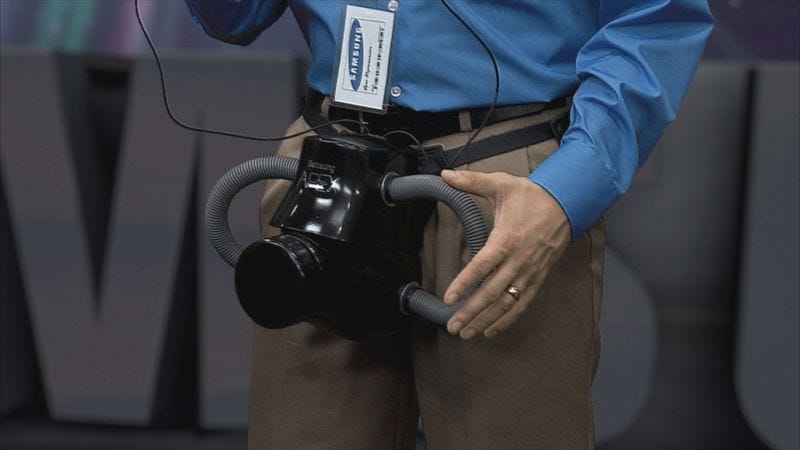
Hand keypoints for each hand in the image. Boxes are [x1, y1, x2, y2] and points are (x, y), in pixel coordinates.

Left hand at [440, 169, 570, 339]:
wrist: (566, 203)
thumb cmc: (530, 196)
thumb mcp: (501, 184)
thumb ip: (472, 182)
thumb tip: (446, 175)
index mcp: (507, 239)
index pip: (482, 266)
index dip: (465, 282)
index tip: (449, 297)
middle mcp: (518, 261)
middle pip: (492, 292)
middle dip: (471, 311)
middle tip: (453, 325)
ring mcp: (529, 272)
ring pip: (506, 303)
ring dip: (486, 320)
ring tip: (467, 333)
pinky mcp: (537, 278)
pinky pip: (522, 304)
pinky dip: (507, 320)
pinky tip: (491, 330)